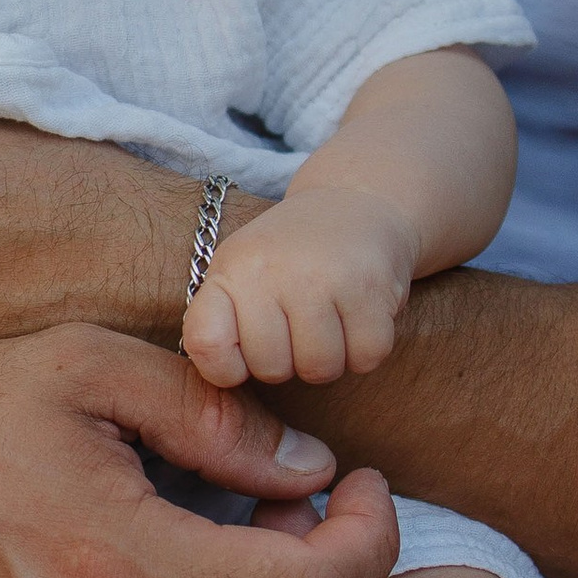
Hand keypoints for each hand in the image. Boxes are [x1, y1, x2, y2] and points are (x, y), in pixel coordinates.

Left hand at [183, 185, 417, 389]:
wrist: (355, 202)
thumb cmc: (288, 255)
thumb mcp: (239, 270)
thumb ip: (219, 320)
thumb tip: (218, 375)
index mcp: (232, 269)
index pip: (206, 345)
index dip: (226, 366)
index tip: (243, 349)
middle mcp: (273, 271)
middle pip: (272, 369)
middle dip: (289, 362)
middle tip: (297, 328)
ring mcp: (324, 279)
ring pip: (320, 369)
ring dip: (330, 358)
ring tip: (329, 322)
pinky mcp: (371, 289)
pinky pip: (366, 357)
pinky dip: (366, 349)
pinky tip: (358, 318)